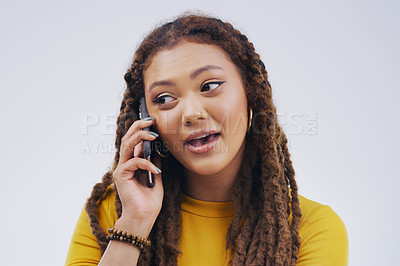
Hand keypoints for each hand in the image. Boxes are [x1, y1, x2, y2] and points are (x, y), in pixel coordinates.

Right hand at [112, 118, 162, 236]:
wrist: (144, 216)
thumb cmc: (149, 199)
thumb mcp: (156, 175)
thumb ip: (154, 162)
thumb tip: (157, 149)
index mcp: (132, 162)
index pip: (133, 141)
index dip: (141, 129)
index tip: (153, 122)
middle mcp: (124, 163)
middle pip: (127, 138)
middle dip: (138, 127)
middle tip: (150, 121)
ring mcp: (121, 169)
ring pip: (127, 145)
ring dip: (140, 138)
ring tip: (153, 136)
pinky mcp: (121, 175)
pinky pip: (134, 162)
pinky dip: (147, 164)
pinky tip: (156, 171)